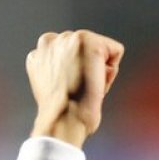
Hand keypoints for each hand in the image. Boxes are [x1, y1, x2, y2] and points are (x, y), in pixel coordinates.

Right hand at [27, 30, 124, 146]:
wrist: (63, 120)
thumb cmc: (60, 112)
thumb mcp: (51, 82)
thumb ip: (59, 66)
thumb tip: (72, 67)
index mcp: (42, 49)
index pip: (72, 51)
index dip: (77, 72)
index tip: (71, 87)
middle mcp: (53, 39)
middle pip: (87, 48)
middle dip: (88, 67)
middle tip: (79, 89)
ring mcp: (71, 39)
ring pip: (101, 49)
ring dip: (99, 68)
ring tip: (86, 87)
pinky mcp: (90, 43)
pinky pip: (116, 51)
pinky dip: (112, 70)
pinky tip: (97, 84)